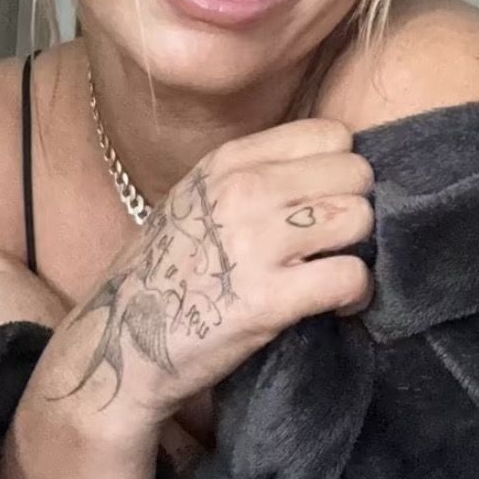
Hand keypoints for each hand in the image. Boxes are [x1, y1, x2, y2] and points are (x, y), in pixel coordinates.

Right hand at [44, 119, 373, 427]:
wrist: (119, 343)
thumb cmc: (167, 271)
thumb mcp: (198, 198)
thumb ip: (256, 174)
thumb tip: (333, 168)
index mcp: (229, 162)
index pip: (330, 134)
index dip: (340, 170)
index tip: (328, 200)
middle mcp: (243, 191)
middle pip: (355, 174)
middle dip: (355, 208)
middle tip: (337, 242)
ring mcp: (256, 243)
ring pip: (359, 219)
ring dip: (359, 251)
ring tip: (337, 273)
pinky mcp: (269, 299)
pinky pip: (351, 276)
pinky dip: (357, 294)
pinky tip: (338, 305)